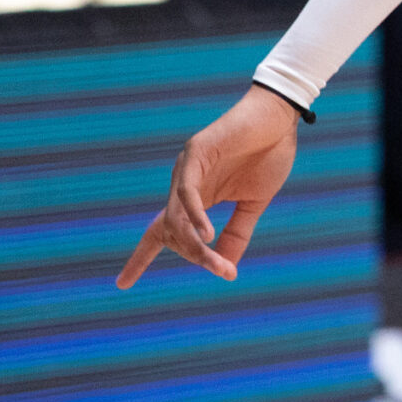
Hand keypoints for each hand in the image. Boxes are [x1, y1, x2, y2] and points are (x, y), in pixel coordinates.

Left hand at [119, 86, 301, 287]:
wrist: (279, 117)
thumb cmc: (268, 154)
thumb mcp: (255, 202)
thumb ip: (237, 232)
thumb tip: (225, 267)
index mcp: (195, 198)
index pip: (160, 233)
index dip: (141, 258)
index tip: (122, 284)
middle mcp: (182, 185)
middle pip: (171, 232)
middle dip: (193, 256)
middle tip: (221, 271)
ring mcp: (186, 169)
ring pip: (176, 217)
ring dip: (194, 244)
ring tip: (216, 263)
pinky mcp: (196, 154)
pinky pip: (186, 193)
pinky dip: (195, 217)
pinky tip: (206, 235)